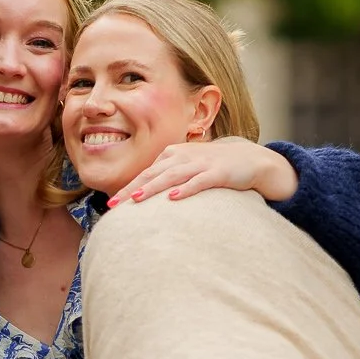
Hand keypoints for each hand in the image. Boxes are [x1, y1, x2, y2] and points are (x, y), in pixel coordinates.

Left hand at [107, 138, 297, 209]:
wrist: (248, 159)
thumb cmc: (212, 167)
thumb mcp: (187, 168)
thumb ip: (167, 178)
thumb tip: (144, 196)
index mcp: (173, 155)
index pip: (146, 173)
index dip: (127, 187)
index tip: (111, 203)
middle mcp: (184, 157)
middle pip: (153, 174)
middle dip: (132, 188)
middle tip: (114, 204)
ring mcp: (201, 164)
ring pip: (172, 176)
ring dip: (153, 187)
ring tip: (136, 198)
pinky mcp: (218, 173)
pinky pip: (199, 181)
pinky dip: (186, 189)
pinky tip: (173, 197)